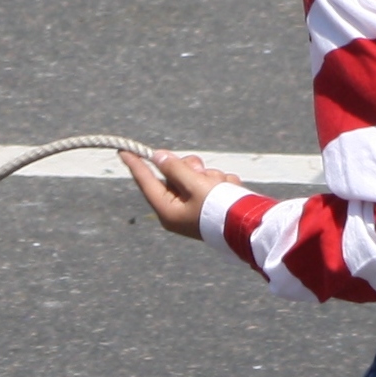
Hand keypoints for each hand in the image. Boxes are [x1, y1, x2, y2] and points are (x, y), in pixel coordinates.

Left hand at [121, 147, 240, 239]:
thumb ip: (175, 168)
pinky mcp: (212, 206)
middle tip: (201, 170)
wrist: (252, 226)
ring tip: (223, 186)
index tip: (123, 151)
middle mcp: (179, 211)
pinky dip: (222, 183)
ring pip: (196, 177)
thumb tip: (158, 157)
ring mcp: (196, 209)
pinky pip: (212, 184)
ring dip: (210, 176)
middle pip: (174, 176)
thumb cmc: (220, 209)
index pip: (147, 182)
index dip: (136, 164)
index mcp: (168, 210)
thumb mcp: (194, 184)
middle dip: (190, 168)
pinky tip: (231, 190)